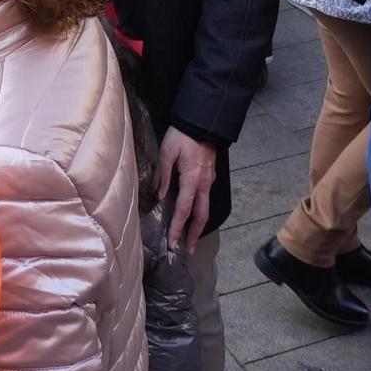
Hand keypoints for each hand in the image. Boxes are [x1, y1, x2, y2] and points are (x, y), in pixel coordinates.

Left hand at [157, 128, 216, 252]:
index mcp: (192, 179)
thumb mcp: (167, 152)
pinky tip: (193, 213)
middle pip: (201, 215)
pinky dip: (200, 210)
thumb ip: (164, 176)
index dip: (178, 228)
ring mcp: (209, 180)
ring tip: (190, 237)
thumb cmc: (182, 135)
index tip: (172, 243)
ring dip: (198, 224)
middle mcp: (204, 184)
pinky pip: (205, 197)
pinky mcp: (210, 175)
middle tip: (187, 249)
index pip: (183, 210)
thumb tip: (160, 197)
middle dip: (194, 234)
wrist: (202, 121)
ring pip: (205, 207)